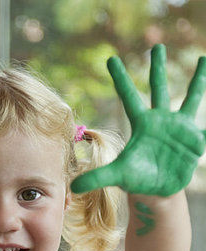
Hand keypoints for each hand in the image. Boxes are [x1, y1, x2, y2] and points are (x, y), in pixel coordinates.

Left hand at [71, 44, 205, 196]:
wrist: (158, 189)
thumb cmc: (137, 179)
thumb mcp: (117, 176)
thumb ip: (97, 178)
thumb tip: (73, 187)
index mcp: (141, 124)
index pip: (128, 97)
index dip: (120, 78)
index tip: (111, 59)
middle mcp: (160, 120)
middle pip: (159, 89)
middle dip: (158, 68)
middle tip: (156, 46)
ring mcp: (179, 128)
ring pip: (190, 99)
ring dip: (198, 80)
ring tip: (203, 60)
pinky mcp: (194, 140)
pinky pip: (204, 131)